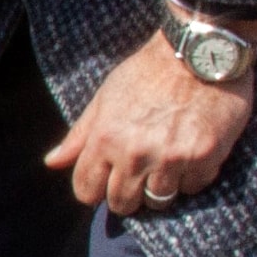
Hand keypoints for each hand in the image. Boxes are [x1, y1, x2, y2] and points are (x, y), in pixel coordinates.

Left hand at [47, 28, 256, 217]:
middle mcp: (136, 153)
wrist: (200, 52)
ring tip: (167, 158)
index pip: (87, 191)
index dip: (95, 189)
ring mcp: (171, 158)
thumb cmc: (149, 72)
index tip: (107, 180)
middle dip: (128, 193)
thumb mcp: (106, 97)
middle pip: (122, 204)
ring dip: (161, 185)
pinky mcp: (204, 158)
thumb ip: (80, 135)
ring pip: (159, 201)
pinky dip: (192, 175)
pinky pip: (193, 187)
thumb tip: (52, 162)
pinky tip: (192, 151)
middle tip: (140, 171)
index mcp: (106, 138)